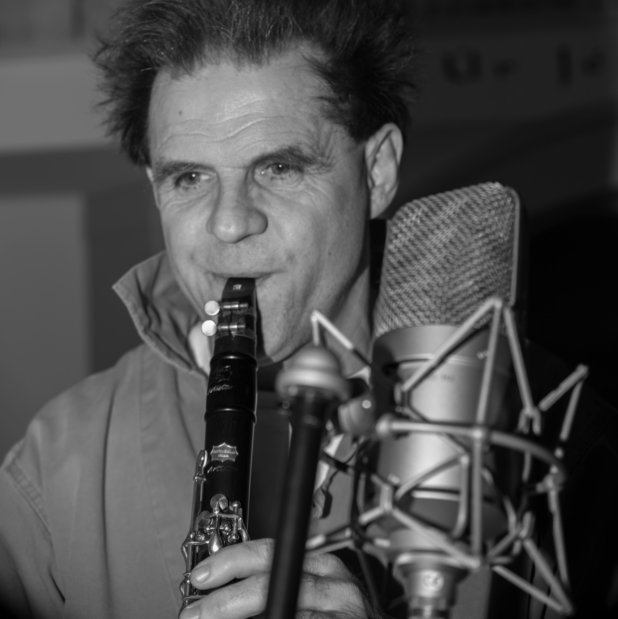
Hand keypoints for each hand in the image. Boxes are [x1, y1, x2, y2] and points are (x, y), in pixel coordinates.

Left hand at [179, 538, 372, 618]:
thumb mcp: (312, 595)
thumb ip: (277, 589)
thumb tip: (224, 598)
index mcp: (322, 566)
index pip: (270, 552)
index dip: (231, 561)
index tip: (201, 576)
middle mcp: (335, 585)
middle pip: (271, 582)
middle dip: (225, 601)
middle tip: (195, 614)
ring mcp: (344, 612)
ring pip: (281, 609)